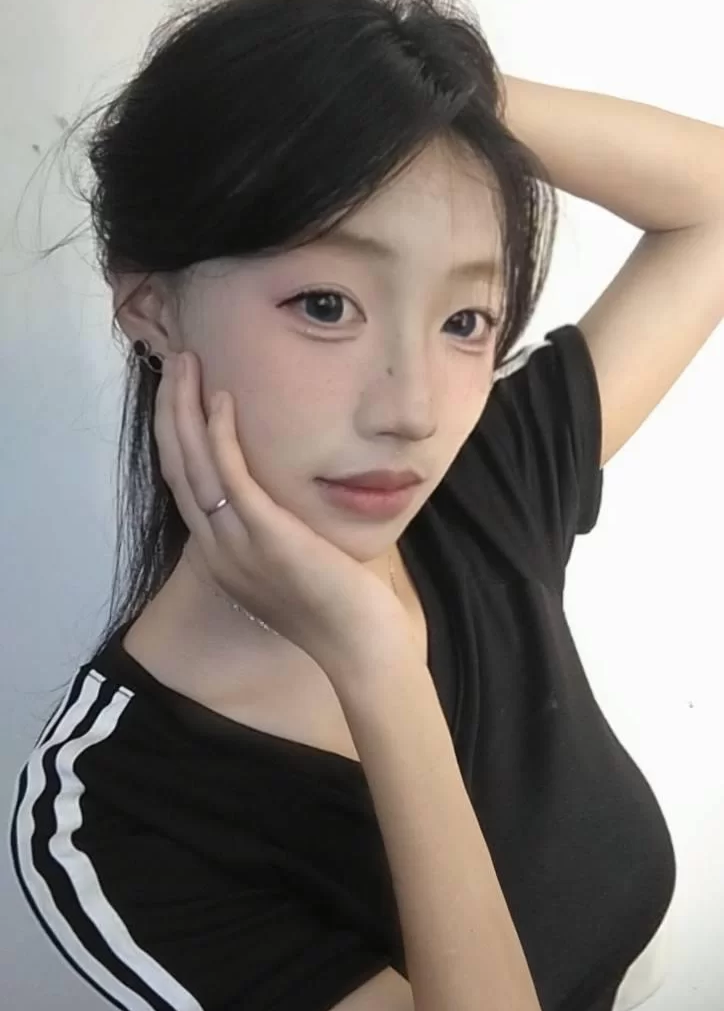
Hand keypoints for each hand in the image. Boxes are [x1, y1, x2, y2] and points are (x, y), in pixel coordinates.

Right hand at [153, 350, 411, 673]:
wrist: (360, 648)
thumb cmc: (342, 606)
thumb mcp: (295, 562)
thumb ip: (280, 528)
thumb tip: (290, 491)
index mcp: (222, 556)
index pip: (184, 483)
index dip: (176, 433)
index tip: (181, 392)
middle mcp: (218, 549)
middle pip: (177, 466)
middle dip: (171, 410)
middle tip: (176, 362)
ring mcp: (237, 544)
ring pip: (193, 465)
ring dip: (185, 409)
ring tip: (187, 364)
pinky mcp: (266, 537)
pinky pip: (231, 478)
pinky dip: (221, 436)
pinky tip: (221, 401)